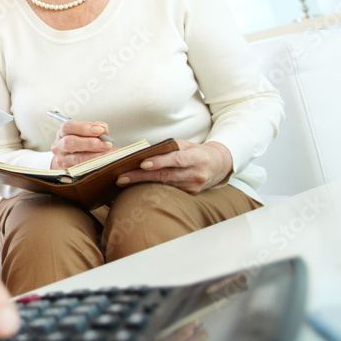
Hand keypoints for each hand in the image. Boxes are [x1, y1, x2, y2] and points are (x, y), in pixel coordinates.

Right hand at [49, 119, 113, 169]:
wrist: (67, 162)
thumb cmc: (78, 145)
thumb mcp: (82, 134)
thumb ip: (94, 129)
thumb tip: (103, 129)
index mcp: (62, 134)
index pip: (68, 127)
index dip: (84, 127)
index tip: (100, 129)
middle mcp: (59, 147)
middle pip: (69, 142)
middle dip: (90, 143)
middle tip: (106, 144)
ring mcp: (62, 161)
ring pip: (76, 159)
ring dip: (95, 156)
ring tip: (109, 154)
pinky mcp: (68, 173)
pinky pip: (82, 170)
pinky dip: (96, 166)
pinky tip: (106, 163)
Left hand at [116, 140, 231, 193]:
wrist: (217, 166)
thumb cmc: (195, 152)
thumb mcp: (186, 145)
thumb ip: (168, 148)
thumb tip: (142, 152)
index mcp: (197, 158)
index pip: (176, 160)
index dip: (160, 162)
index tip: (143, 163)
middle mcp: (196, 174)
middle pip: (165, 175)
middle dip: (141, 176)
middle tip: (122, 177)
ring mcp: (192, 186)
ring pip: (164, 185)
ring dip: (141, 183)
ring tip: (123, 181)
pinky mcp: (189, 194)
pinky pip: (167, 191)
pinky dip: (151, 188)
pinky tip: (135, 187)